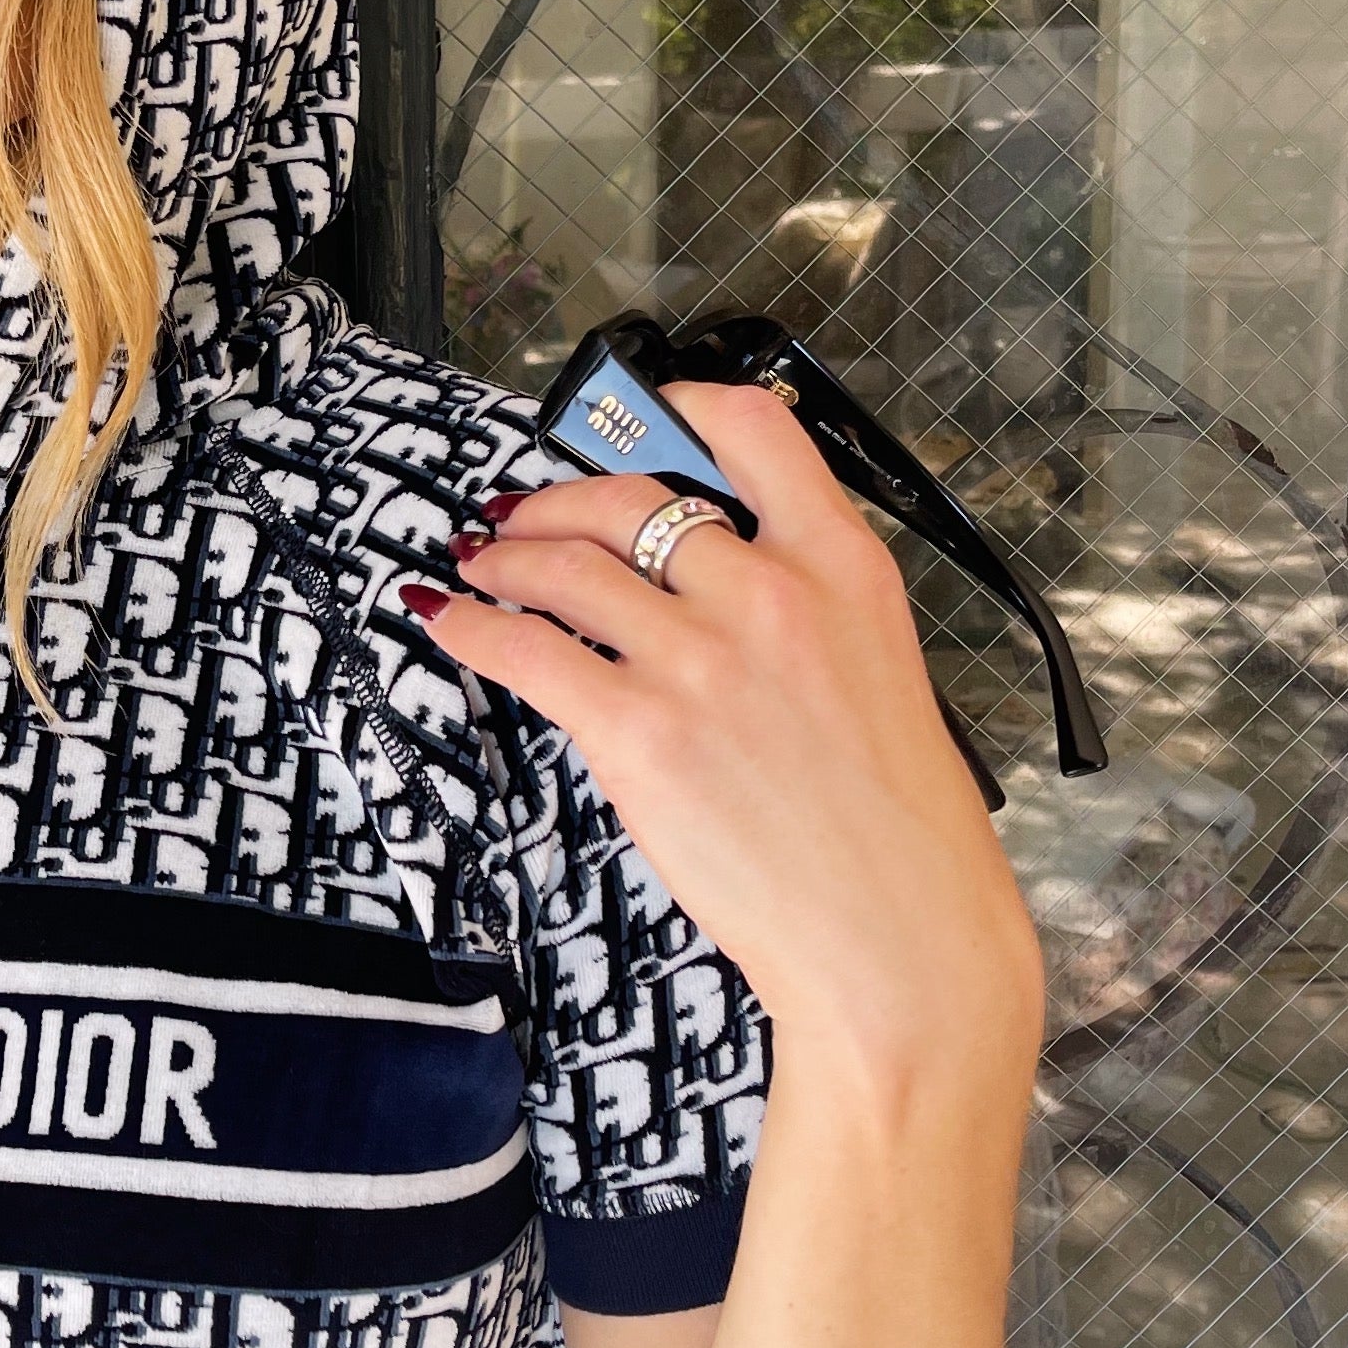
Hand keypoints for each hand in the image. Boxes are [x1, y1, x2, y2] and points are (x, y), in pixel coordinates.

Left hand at [406, 386, 1041, 1080]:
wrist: (897, 939)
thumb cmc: (897, 830)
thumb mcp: (881, 672)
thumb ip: (805, 608)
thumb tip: (709, 578)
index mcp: (843, 568)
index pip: (752, 431)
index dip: (676, 408)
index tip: (636, 418)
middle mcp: (768, 594)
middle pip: (628, 499)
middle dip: (556, 502)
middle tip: (523, 517)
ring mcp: (699, 660)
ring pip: (566, 566)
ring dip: (504, 557)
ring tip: (478, 564)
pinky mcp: (639, 732)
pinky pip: (526, 649)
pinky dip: (471, 626)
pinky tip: (449, 621)